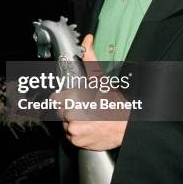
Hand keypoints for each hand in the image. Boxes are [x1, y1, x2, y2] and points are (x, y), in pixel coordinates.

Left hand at [62, 34, 127, 149]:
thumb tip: (87, 41)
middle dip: (71, 109)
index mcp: (73, 99)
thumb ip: (90, 59)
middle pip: (61, 111)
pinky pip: (71, 136)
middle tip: (87, 107)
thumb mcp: (101, 79)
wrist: (126, 127)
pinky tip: (90, 127)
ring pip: (66, 123)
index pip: (55, 98)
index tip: (74, 98)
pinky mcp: (77, 142)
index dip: (65, 97)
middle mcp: (70, 116)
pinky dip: (78, 133)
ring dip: (74, 121)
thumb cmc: (114, 104)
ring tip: (90, 117)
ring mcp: (73, 131)